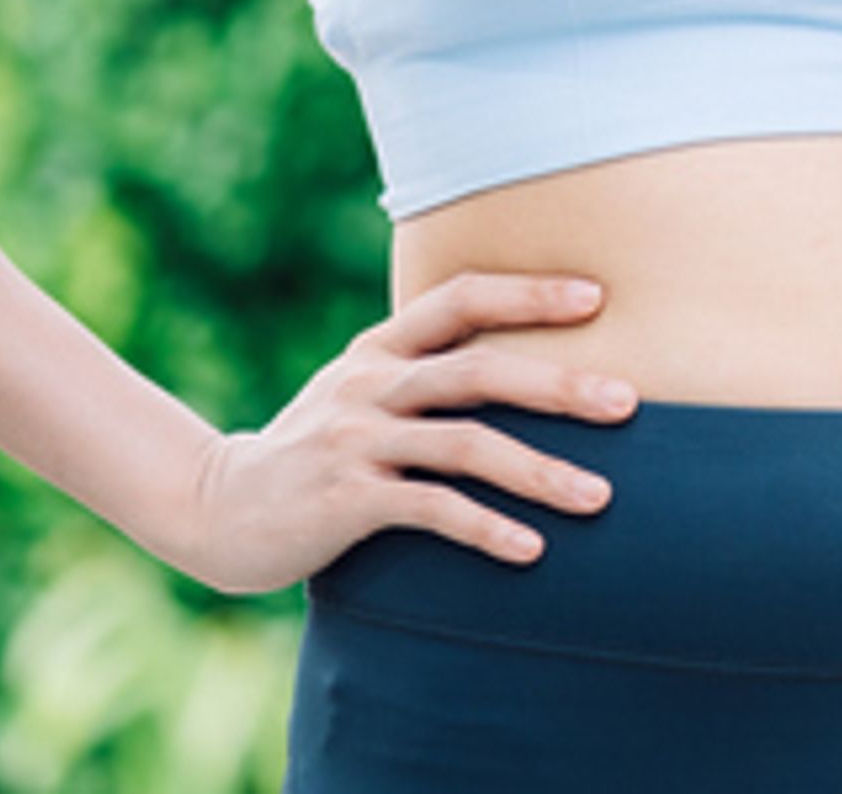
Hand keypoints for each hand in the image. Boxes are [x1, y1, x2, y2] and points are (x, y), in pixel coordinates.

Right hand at [166, 271, 635, 595]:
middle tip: (629, 403)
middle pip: (480, 369)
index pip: (460, 298)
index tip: (597, 296)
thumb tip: (521, 364)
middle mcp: (370, 383)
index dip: (528, 292)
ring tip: (599, 496)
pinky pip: (430, 508)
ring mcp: (355, 439)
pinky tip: (530, 549)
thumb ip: (422, 373)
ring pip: (464, 443)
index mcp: (379, 348)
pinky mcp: (344, 498)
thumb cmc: (311, 450)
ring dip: (538, 471)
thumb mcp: (358, 393)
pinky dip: (485, 528)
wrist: (212, 508)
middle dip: (559, 384)